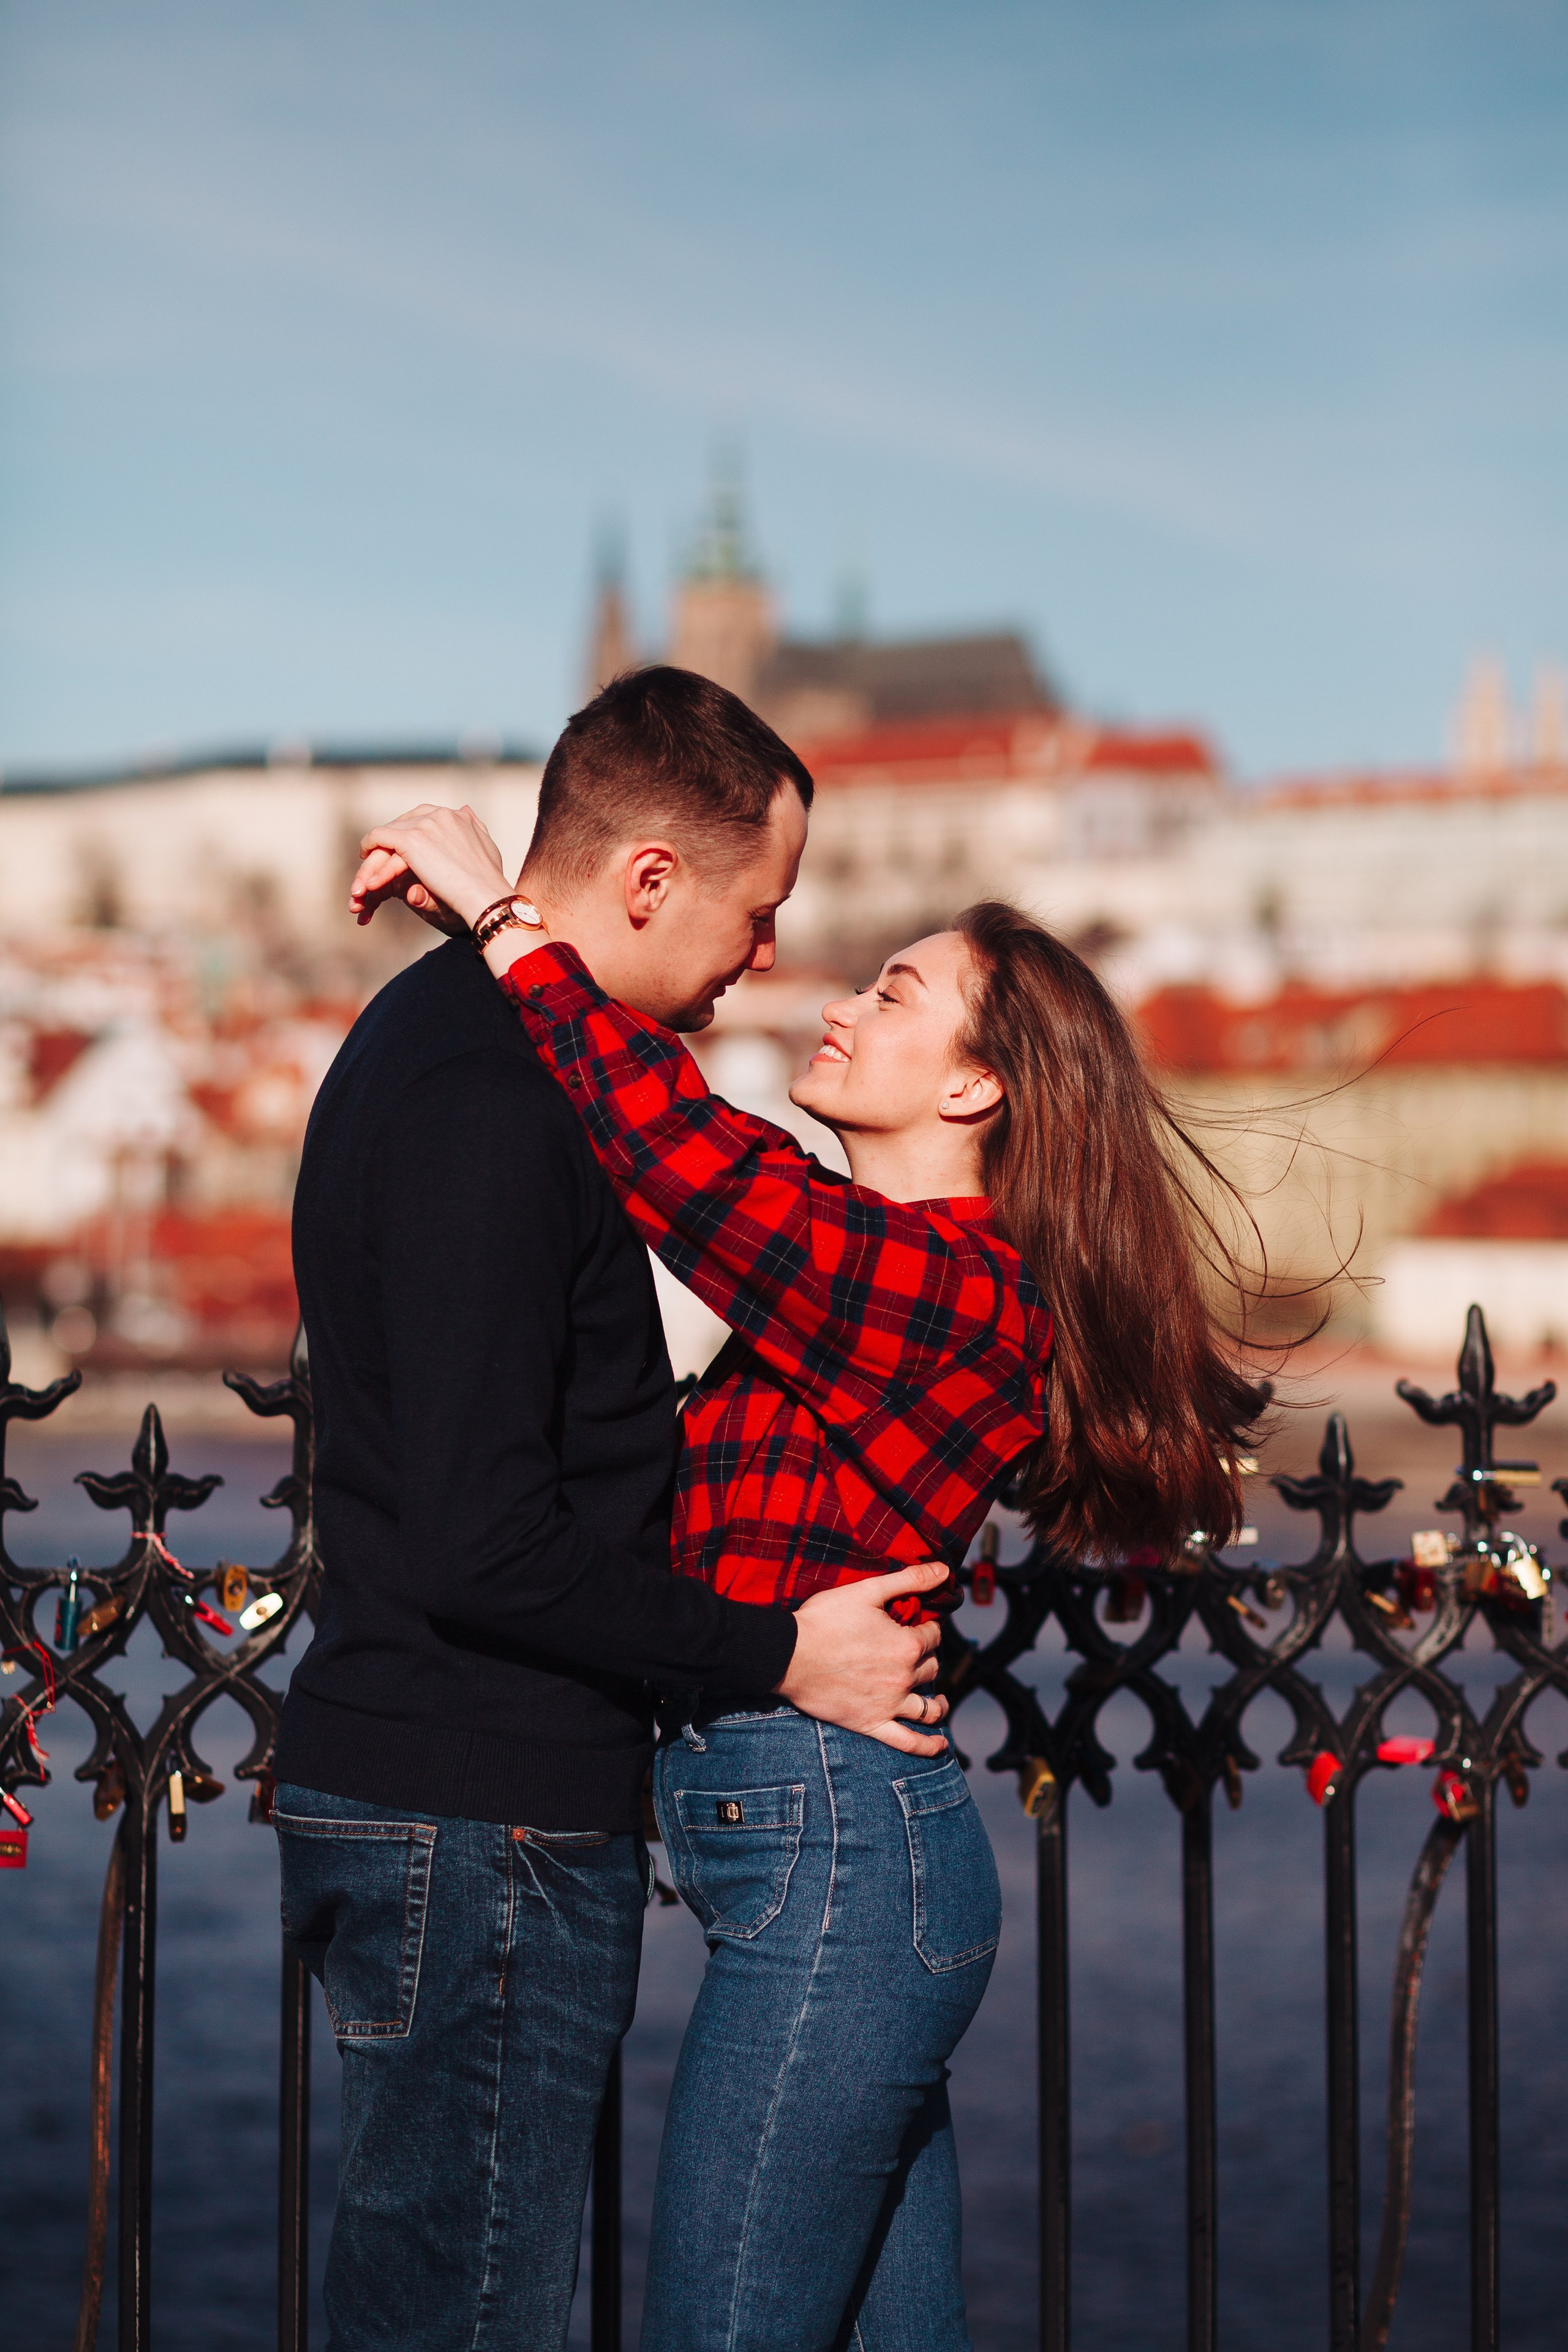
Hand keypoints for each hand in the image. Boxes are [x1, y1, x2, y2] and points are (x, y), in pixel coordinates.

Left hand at [350, 804, 512, 931]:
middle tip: (381, 855)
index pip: (424, 817)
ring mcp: (424, 824)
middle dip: (392, 839)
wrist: (485, 895)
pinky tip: (364, 857)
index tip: (403, 846)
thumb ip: (474, 828)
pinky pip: (380, 837)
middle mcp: (440, 814)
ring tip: (369, 862)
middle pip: (405, 822)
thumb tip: (465, 810)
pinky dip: (369, 845)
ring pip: (391, 831)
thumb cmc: (490, 881)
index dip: (411, 831)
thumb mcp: (486, 847)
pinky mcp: (410, 839)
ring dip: (379, 848)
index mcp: (457, 816)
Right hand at [777, 1562, 951, 1755]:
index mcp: (906, 1645)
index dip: (928, 1628)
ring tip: (940, 1701)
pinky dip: (928, 1746)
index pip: (933, 1636)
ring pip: (927, 1707)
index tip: (919, 1626)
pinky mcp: (871, 1724)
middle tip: (915, 1654)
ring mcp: (889, 1705)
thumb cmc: (824, 1620)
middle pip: (931, 1668)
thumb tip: (944, 1569)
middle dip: (927, 1659)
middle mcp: (904, 1678)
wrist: (788, 1655)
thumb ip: (909, 1579)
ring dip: (938, 1703)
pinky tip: (941, 1745)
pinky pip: (907, 1741)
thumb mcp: (867, 1590)